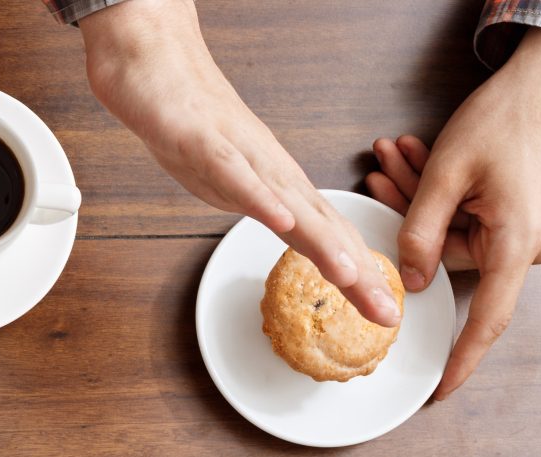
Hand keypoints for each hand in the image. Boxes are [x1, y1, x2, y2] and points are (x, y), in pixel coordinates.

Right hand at [80, 0, 398, 325]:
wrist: (155, 60)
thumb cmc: (187, 115)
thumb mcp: (225, 175)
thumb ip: (252, 201)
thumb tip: (276, 227)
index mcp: (275, 184)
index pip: (324, 236)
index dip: (354, 275)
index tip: (381, 311)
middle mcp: (270, 171)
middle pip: (320, 227)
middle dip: (355, 274)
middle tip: (385, 312)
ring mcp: (240, 156)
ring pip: (288, 205)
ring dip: (321, 243)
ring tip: (350, 277)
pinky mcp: (205, 142)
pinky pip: (236, 176)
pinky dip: (260, 201)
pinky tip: (281, 224)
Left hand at [362, 30, 540, 397]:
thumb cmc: (508, 115)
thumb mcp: (447, 173)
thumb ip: (419, 232)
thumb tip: (408, 280)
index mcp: (516, 244)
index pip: (485, 319)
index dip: (460, 359)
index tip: (438, 389)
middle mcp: (530, 245)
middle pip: (450, 257)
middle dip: (408, 218)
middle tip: (380, 171)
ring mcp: (530, 230)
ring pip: (455, 232)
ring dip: (420, 199)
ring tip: (396, 155)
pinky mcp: (524, 214)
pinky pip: (472, 217)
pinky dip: (443, 195)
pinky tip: (419, 160)